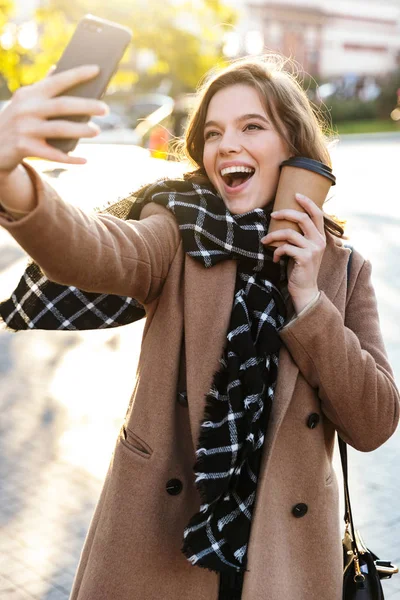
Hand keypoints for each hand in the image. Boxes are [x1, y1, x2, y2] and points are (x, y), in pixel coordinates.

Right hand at [0, 64, 107, 179]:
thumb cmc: (17, 120)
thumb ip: (42, 87)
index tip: (97, 69)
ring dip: (80, 130)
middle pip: (62, 105)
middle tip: (105, 108)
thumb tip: (58, 68)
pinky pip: (53, 154)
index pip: (57, 81)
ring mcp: (25, 129)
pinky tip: (84, 160)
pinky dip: (69, 158)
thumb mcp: (25, 101)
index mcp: (30, 94)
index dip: (77, 74)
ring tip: (97, 131)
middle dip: (86, 106)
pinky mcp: (24, 148)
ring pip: (59, 129)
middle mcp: (26, 109)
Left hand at [261, 193, 325, 313]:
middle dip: (285, 213)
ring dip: (273, 236)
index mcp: (320, 237)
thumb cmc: (300, 268)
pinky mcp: (305, 258)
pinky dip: (277, 252)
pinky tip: (275, 258)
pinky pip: (286, 248)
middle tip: (272, 214)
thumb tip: (283, 221)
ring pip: (289, 233)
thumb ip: (299, 236)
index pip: (317, 214)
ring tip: (265, 241)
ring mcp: (313, 250)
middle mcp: (319, 241)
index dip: (307, 202)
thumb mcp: (303, 249)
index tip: (296, 194)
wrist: (305, 290)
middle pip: (302, 218)